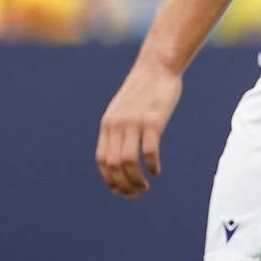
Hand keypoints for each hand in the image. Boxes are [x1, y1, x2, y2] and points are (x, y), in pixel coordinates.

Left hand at [95, 58, 182, 197]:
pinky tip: (156, 170)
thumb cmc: (144, 89)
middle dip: (123, 185)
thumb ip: (120, 126)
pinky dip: (151, 165)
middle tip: (135, 194)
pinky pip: (149, 150)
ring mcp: (134, 123)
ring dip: (136, 180)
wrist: (158, 67)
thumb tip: (121, 149)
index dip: (110, 179)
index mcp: (108, 124)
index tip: (121, 190)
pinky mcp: (153, 121)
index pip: (102, 160)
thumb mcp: (124, 107)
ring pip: (128, 161)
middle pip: (114, 165)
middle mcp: (117, 125)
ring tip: (145, 187)